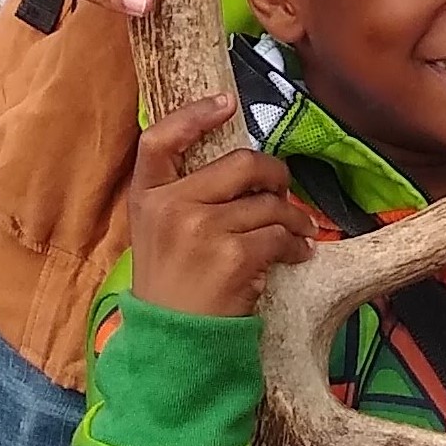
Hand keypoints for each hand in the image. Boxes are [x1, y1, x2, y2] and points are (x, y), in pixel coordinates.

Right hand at [129, 96, 318, 316]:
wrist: (174, 343)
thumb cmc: (172, 285)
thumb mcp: (157, 232)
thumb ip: (183, 194)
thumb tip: (241, 164)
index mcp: (147, 197)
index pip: (160, 139)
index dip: (194, 115)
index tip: (227, 102)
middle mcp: (171, 207)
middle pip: (239, 163)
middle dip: (273, 173)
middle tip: (282, 188)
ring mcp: (203, 231)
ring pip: (269, 202)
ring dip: (293, 216)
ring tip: (298, 230)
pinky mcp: (234, 256)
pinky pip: (280, 234)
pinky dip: (297, 244)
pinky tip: (296, 254)